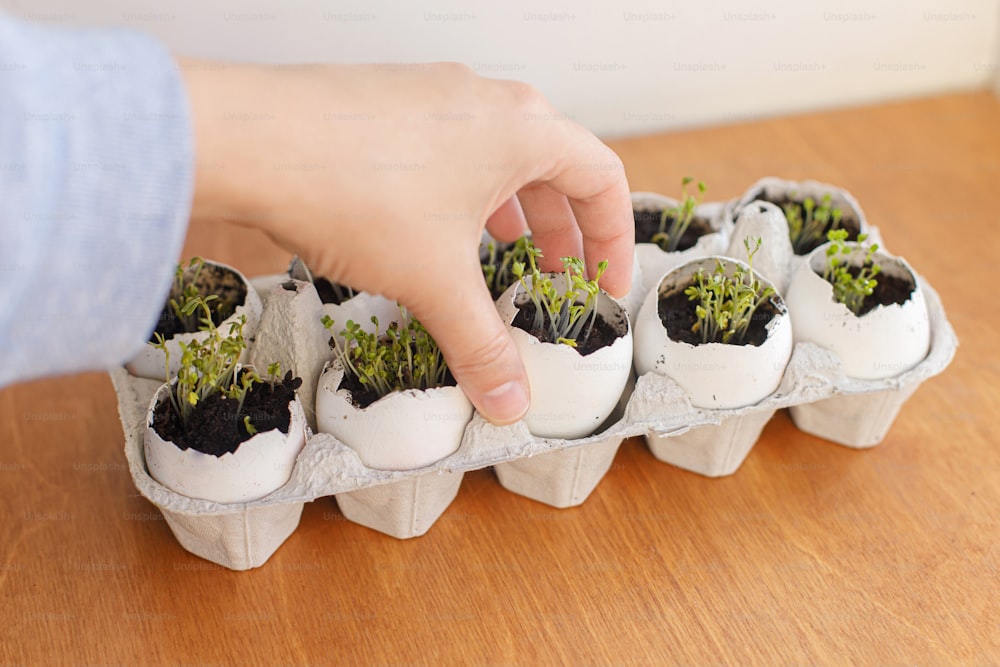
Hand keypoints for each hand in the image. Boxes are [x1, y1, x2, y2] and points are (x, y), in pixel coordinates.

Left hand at [182, 60, 632, 424]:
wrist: (249, 139)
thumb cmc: (355, 190)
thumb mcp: (434, 281)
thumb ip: (481, 344)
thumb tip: (510, 402)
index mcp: (521, 130)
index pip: (602, 177)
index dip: (613, 237)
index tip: (605, 282)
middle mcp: (484, 99)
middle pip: (552, 164)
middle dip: (559, 228)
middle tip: (552, 277)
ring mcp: (432, 92)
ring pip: (496, 152)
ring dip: (509, 206)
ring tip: (501, 253)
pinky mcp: (388, 99)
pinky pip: (447, 145)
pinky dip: (460, 188)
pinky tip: (431, 226)